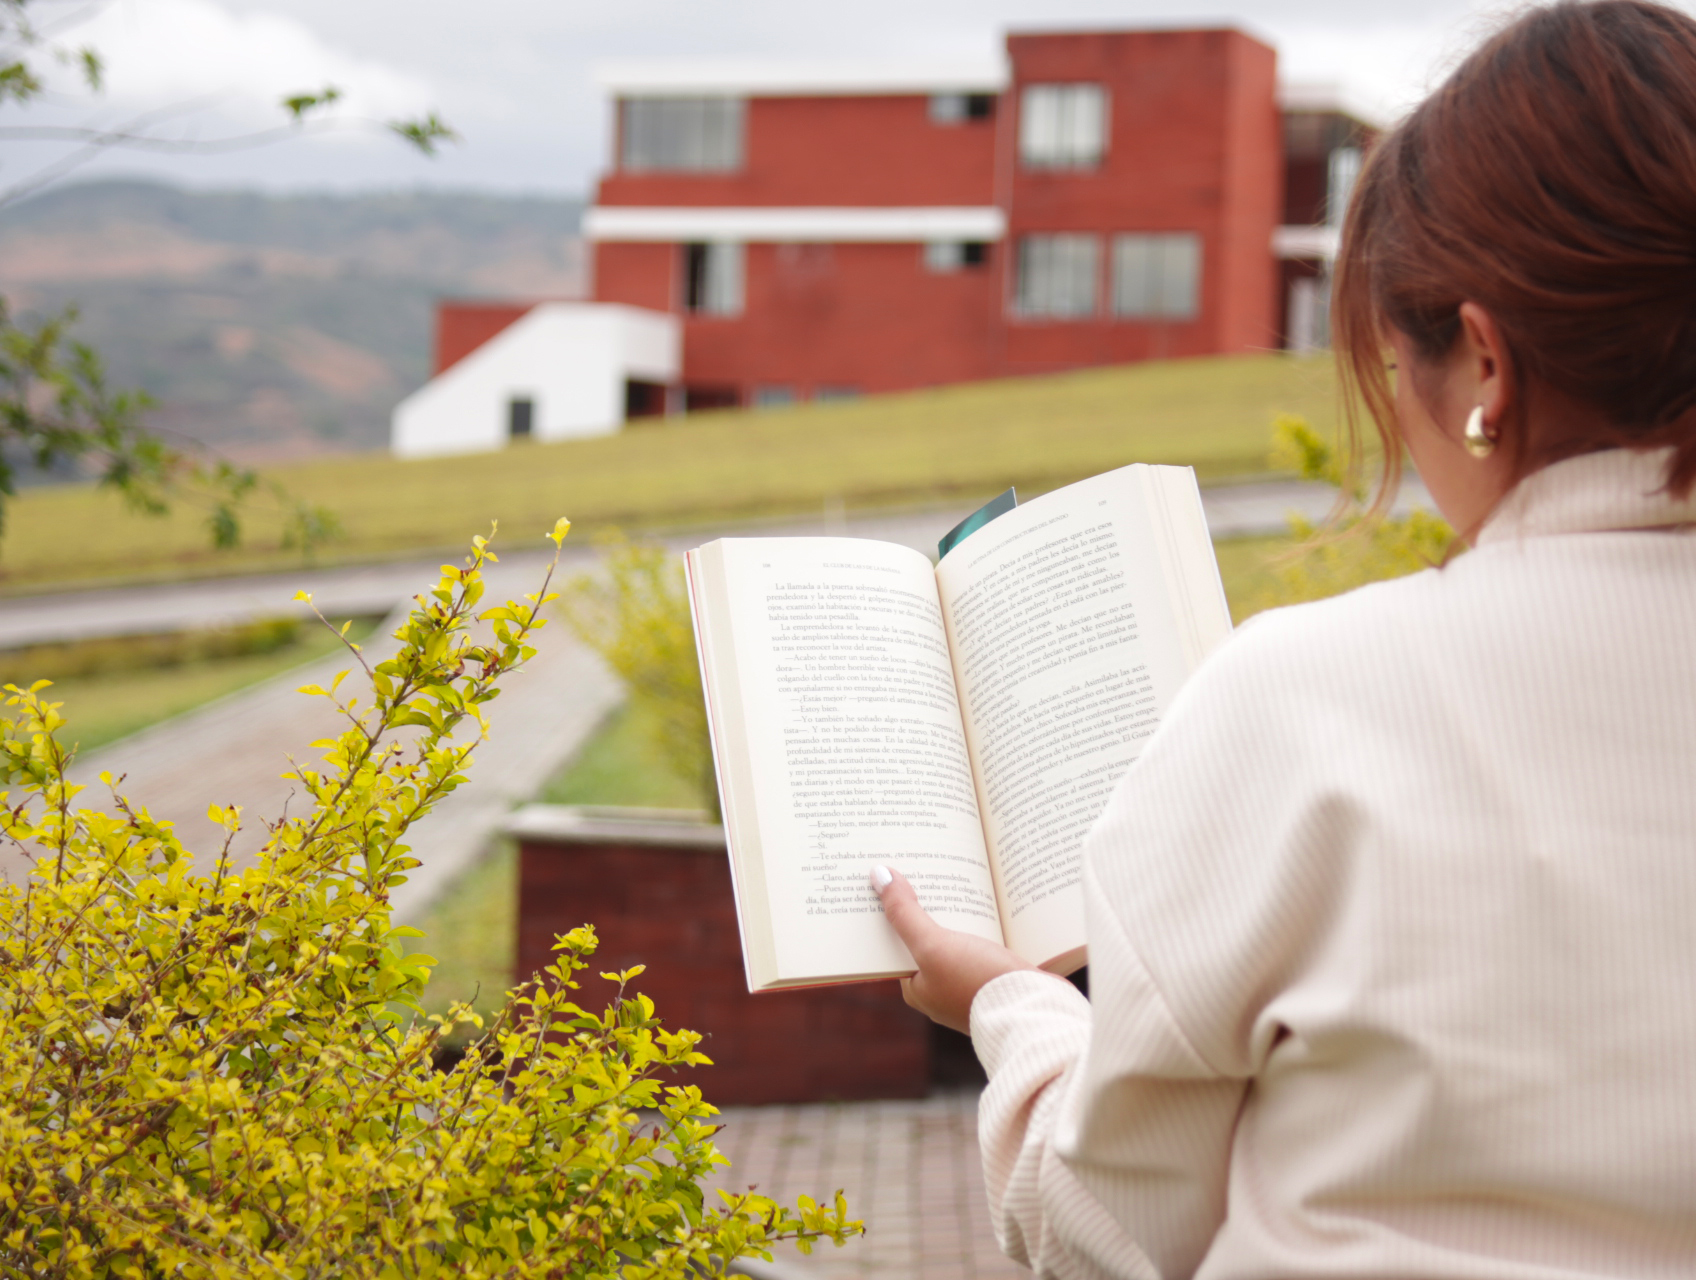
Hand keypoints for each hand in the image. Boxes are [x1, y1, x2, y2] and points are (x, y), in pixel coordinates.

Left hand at [872, 865, 1034, 1032]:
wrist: (1037, 1012)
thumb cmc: (978, 984)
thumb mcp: (933, 946)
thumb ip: (905, 914)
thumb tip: (878, 875)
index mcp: (917, 988)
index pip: (894, 943)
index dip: (889, 910)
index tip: (889, 875)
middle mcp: (940, 988)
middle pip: (925, 937)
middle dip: (925, 904)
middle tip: (920, 862)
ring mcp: (970, 982)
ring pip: (956, 937)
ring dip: (956, 910)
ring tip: (952, 870)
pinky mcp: (997, 975)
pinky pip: (983, 942)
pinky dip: (982, 921)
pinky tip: (986, 896)